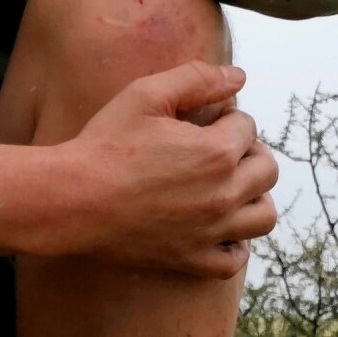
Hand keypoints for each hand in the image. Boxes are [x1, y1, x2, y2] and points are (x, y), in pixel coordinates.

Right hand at [0, 61, 276, 275]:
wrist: (71, 201)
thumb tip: (239, 76)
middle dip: (248, 152)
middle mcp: (223, 194)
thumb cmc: (105, 146)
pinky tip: (215, 227)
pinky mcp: (191, 259)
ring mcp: (210, 232)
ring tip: (227, 187)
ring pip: (263, 216)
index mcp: (217, 152)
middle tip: (217, 151)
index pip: (247, 126)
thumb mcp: (146, 95)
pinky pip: (234, 260)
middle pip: (266, 169)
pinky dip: (234, 244)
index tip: (200, 123)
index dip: (225, 118)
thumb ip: (197, 78)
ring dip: (254, 197)